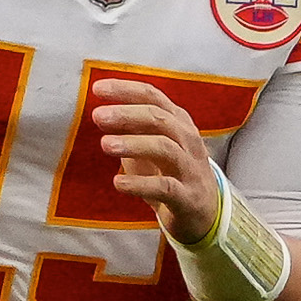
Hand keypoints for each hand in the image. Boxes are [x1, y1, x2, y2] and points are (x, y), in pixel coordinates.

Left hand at [90, 78, 224, 240]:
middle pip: (159, 118)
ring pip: (165, 148)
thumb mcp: (151, 146)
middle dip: (127, 114)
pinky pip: (165, 187)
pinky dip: (140, 183)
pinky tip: (118, 183)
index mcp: (177, 122)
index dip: (126, 90)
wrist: (203, 212)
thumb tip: (102, 111)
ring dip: (133, 144)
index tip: (97, 88)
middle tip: (98, 116)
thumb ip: (132, 129)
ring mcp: (189, 168)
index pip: (152, 96)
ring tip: (105, 145)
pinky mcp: (187, 197)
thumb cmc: (170, 173)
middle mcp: (187, 140)